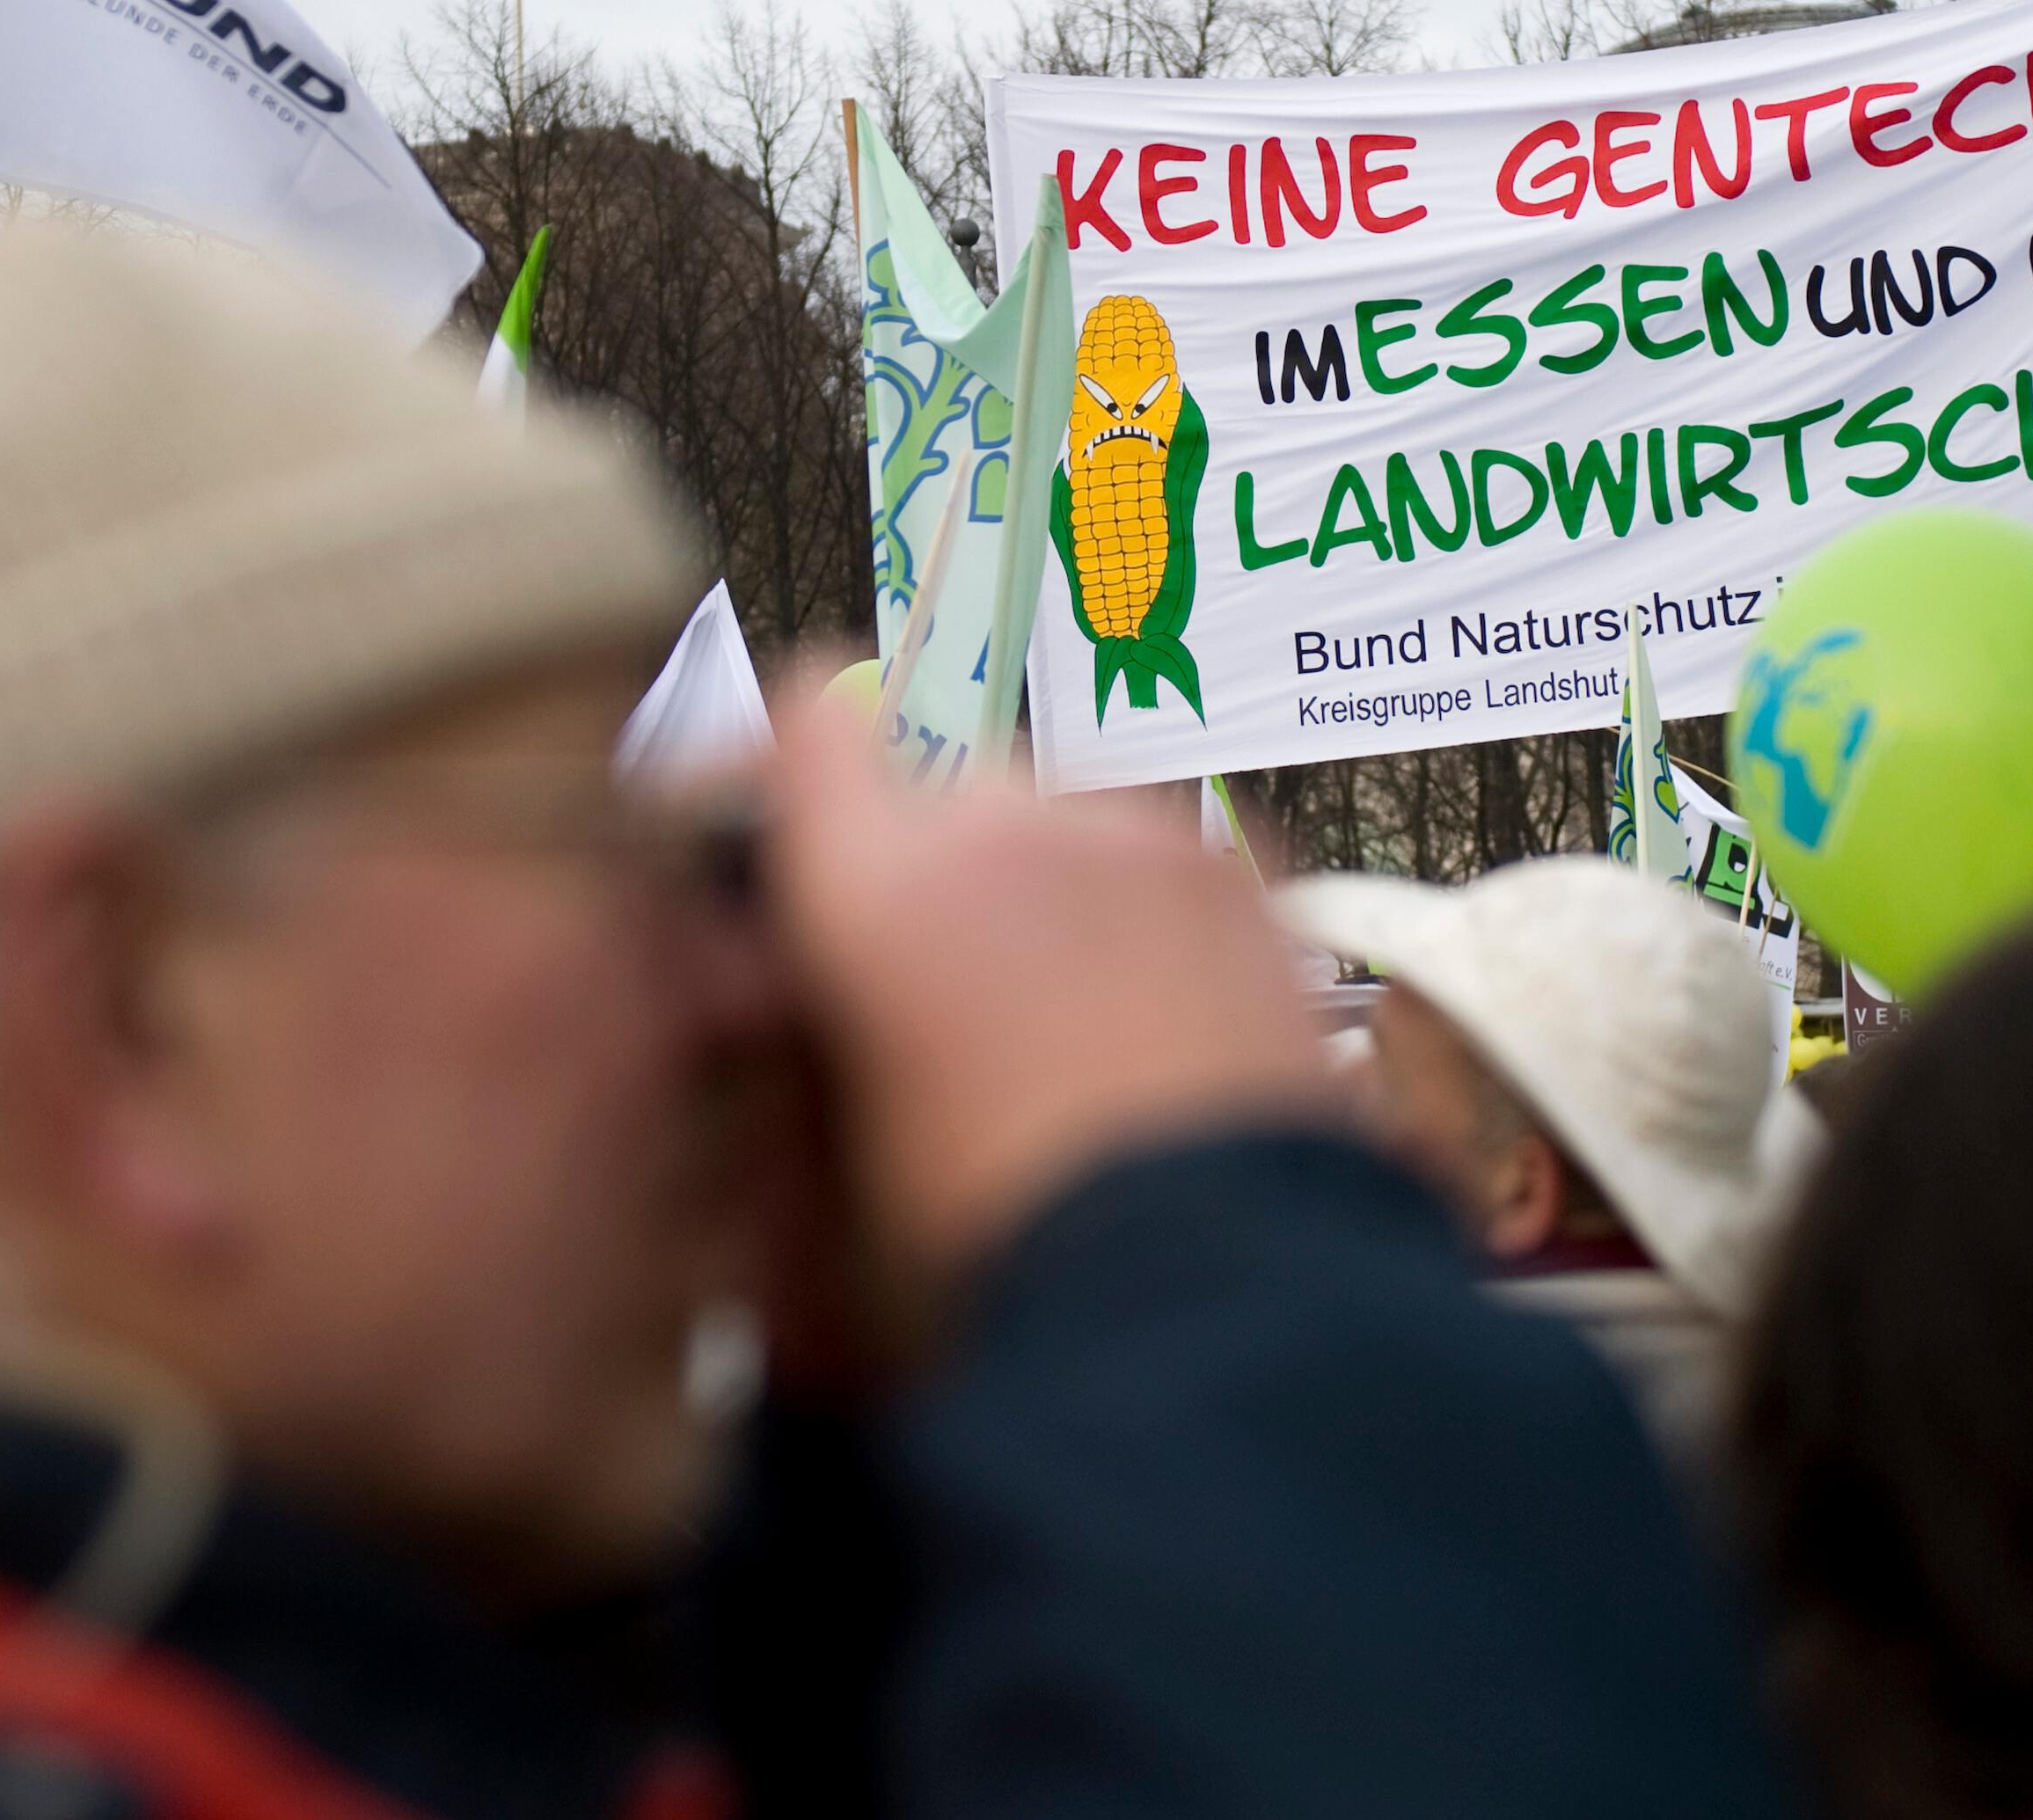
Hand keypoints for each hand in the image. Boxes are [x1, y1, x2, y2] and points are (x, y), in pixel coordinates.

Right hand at [755, 690, 1331, 1321]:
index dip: (791, 761)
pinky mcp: (1248, 881)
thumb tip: (789, 1040)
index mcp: (879, 891)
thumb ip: (804, 1072)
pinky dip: (1141, 906)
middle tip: (934, 980)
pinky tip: (1150, 1012)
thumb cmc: (1005, 1265)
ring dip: (1040, 878)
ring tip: (1056, 1013)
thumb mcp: (844, 1185)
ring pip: (1061, 812)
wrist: (1216, 1304)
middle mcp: (1013, 828)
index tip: (784, 814)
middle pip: (941, 782)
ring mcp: (1144, 841)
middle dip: (926, 857)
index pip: (808, 726)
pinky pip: (1161, 852)